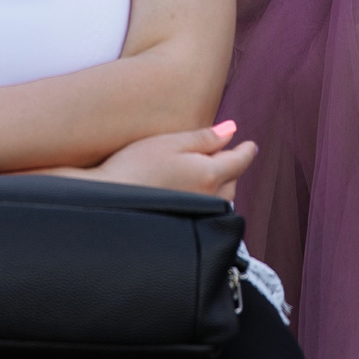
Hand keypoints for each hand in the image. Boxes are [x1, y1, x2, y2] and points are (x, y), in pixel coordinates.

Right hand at [90, 122, 258, 202]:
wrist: (107, 201)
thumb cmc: (134, 166)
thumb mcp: (170, 142)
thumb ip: (204, 138)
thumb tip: (232, 131)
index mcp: (210, 174)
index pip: (240, 161)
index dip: (247, 150)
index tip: (251, 145)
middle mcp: (209, 198)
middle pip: (232, 180)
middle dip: (231, 167)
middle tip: (223, 154)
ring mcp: (198, 215)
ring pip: (222, 199)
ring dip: (221, 185)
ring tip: (206, 174)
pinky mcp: (186, 227)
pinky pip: (208, 212)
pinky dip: (207, 201)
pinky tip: (192, 195)